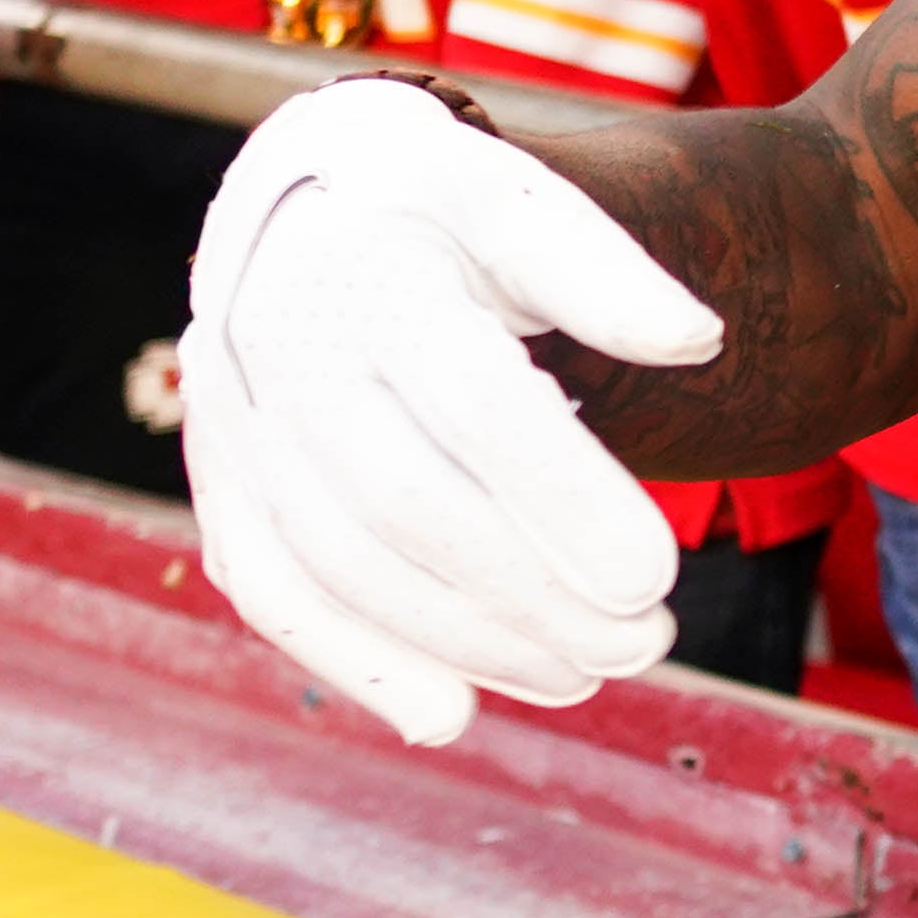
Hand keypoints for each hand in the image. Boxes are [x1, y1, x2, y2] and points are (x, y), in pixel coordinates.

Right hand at [175, 77, 727, 746]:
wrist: (304, 200)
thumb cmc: (440, 205)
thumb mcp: (521, 201)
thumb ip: (605, 269)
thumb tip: (697, 339)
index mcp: (370, 268)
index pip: (475, 402)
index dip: (565, 496)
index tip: (658, 574)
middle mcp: (281, 350)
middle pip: (407, 504)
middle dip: (530, 591)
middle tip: (647, 640)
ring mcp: (233, 426)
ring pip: (342, 566)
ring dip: (466, 641)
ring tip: (587, 675)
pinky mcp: (221, 485)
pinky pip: (275, 592)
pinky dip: (358, 663)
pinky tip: (449, 717)